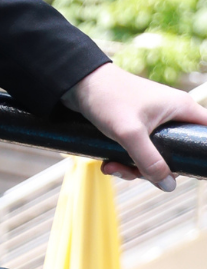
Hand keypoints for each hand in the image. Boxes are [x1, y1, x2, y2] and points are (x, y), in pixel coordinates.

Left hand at [60, 62, 206, 191]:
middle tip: (135, 172)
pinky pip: (138, 152)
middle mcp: (172, 114)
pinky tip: (108, 164)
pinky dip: (125, 161)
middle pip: (179, 155)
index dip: (201, 156)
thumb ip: (150, 160)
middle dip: (156, 170)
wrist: (74, 82)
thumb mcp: (129, 133)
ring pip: (156, 157)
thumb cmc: (106, 98)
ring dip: (135, 168)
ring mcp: (153, 121)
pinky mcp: (135, 127)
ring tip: (112, 167)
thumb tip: (168, 186)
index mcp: (182, 108)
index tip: (185, 169)